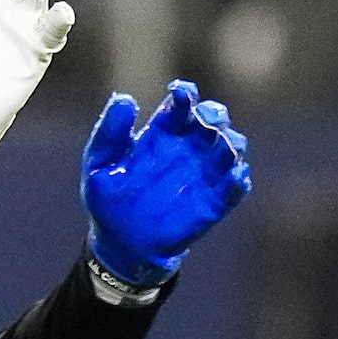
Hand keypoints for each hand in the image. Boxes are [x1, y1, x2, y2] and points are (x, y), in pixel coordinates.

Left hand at [82, 80, 249, 285]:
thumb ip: (110, 131)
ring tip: (223, 147)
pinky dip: (238, 181)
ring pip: (231, 148)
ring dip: (232, 144)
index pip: (182, 104)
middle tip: (206, 120)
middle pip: (213, 119)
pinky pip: (234, 189)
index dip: (185, 94)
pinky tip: (233, 177)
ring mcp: (202, 176)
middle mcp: (187, 149)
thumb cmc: (108, 199)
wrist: (120, 244)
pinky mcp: (212, 205)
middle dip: (215, 114)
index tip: (180, 93)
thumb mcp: (99, 162)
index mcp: (162, 132)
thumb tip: (125, 98)